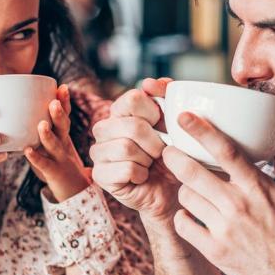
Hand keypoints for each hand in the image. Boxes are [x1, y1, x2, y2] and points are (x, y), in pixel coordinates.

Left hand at [24, 84, 90, 202]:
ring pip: (55, 145)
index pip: (65, 116)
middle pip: (63, 128)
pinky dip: (36, 158)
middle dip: (60, 114)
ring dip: (48, 135)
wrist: (75, 191)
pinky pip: (44, 164)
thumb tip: (20, 110)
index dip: (65, 102)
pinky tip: (27, 151)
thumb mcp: (53, 145)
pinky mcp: (54, 173)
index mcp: (63, 136)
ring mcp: (60, 159)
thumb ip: (43, 130)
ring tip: (41, 124)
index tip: (62, 87)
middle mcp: (63, 145)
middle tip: (54, 101)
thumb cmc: (58, 164)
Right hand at [90, 78, 179, 222]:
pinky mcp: (100, 175)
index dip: (155, 113)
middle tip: (161, 152)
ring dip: (148, 159)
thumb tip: (151, 82)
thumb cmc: (173, 157)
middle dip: (155, 142)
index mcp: (120, 111)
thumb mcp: (175, 124)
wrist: (171, 192)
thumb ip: (166, 97)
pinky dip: (141, 174)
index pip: (133, 98)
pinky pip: (125, 169)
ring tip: (151, 164)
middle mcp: (104, 128)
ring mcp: (98, 152)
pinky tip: (143, 177)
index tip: (163, 126)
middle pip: (132, 125)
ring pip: (126, 148)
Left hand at [162, 112, 274, 274]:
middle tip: (168, 151)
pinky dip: (182, 218)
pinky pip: (183, 225)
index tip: (184, 118)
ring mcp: (224, 229)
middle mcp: (237, 205)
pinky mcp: (214, 250)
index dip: (201, 131)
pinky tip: (190, 215)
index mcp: (257, 187)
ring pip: (186, 197)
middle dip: (175, 157)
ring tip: (190, 189)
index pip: (225, 152)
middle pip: (194, 173)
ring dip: (184, 189)